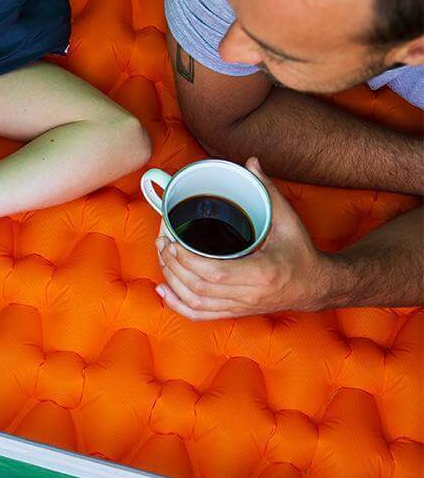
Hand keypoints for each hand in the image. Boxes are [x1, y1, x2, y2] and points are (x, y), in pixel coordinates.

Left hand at [155, 158, 332, 319]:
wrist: (315, 286)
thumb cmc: (300, 252)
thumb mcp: (288, 219)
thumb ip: (267, 190)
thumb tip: (251, 162)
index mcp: (261, 273)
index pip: (214, 273)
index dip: (187, 261)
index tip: (173, 241)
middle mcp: (249, 295)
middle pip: (200, 288)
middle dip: (174, 265)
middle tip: (162, 241)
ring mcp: (241, 307)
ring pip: (196, 303)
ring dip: (172, 281)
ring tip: (162, 256)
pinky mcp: (236, 312)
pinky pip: (201, 315)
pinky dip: (178, 305)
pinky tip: (163, 290)